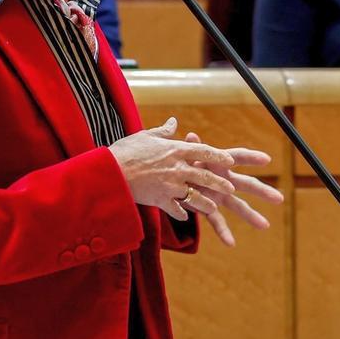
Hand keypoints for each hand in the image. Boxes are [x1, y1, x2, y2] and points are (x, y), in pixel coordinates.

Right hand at [108, 118, 236, 221]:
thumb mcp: (145, 136)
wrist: (109, 173)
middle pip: (204, 176)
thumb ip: (163, 131)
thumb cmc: (125, 151)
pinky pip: (176, 209)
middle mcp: (176, 168)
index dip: (218, 156)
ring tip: (214, 207)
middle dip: (219, 182)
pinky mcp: (160, 200)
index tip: (229, 160)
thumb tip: (174, 121)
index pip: (203, 151)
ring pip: (195, 196)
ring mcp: (170, 186)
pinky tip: (185, 217)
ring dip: (206, 203)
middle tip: (230, 187)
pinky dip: (181, 213)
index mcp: (174, 149)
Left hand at [182, 132, 283, 246]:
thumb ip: (191, 148)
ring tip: (265, 225)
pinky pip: (217, 221)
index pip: (238, 157)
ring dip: (251, 216)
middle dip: (263, 191)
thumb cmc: (181, 162)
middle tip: (280, 199)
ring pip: (238, 206)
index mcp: (219, 162)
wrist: (170, 178)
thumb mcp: (185, 154)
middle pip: (247, 184)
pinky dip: (223, 232)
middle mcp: (224, 179)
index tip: (266, 159)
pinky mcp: (209, 208)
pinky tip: (230, 243)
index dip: (251, 157)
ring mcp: (218, 195)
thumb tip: (191, 135)